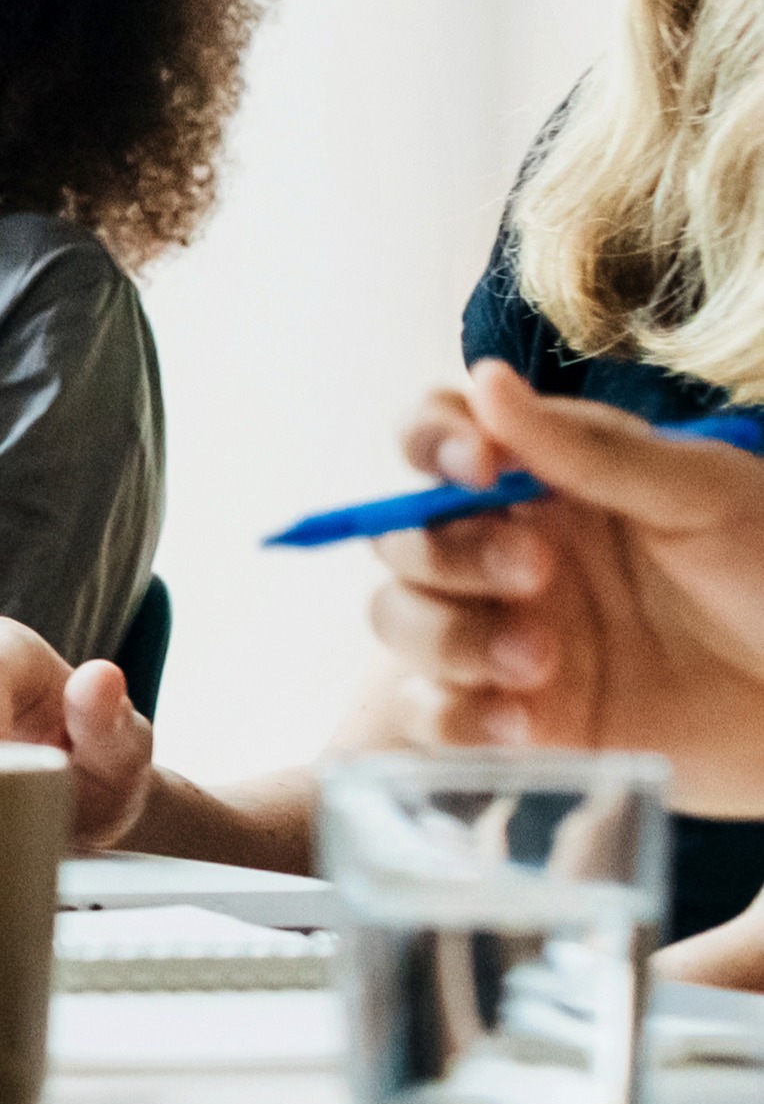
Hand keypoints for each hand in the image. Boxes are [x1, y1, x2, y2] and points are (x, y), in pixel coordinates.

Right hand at [365, 364, 763, 799]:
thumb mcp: (704, 495)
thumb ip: (589, 449)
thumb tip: (484, 378)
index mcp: (548, 480)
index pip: (438, 436)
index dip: (430, 441)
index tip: (477, 467)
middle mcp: (510, 550)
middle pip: (403, 537)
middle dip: (450, 555)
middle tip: (536, 572)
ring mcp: (505, 634)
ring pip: (399, 621)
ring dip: (447, 639)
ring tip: (538, 662)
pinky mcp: (519, 718)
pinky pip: (430, 715)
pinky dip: (452, 719)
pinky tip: (521, 724)